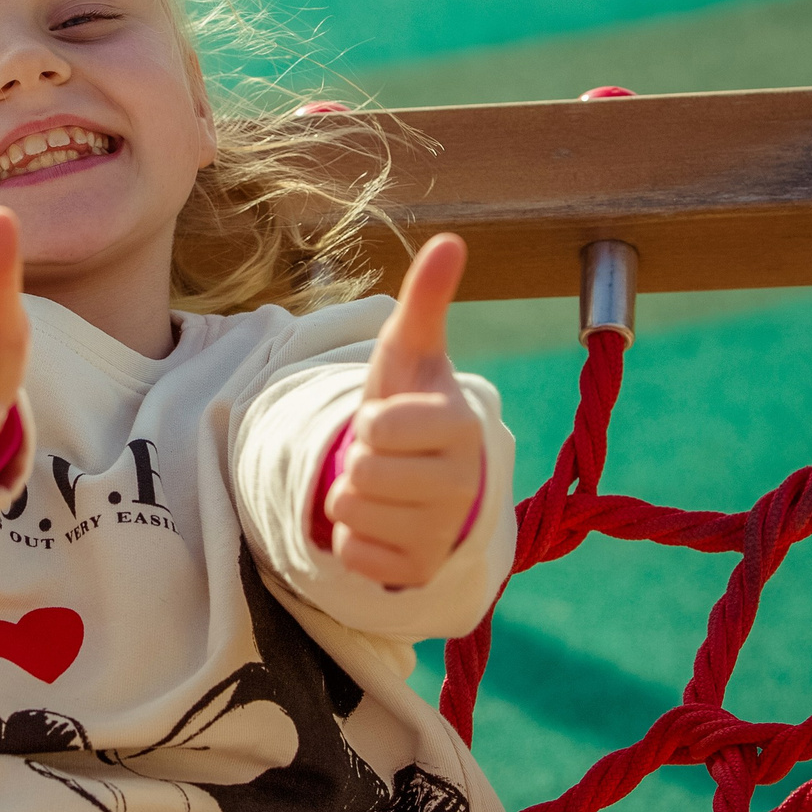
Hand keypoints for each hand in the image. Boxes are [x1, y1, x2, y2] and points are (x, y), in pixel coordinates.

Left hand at [325, 234, 485, 587]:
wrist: (419, 474)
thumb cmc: (409, 405)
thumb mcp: (409, 351)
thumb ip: (427, 298)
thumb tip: (450, 240)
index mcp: (460, 428)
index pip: (376, 427)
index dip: (368, 420)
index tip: (391, 422)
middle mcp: (462, 486)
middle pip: (360, 476)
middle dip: (355, 462)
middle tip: (383, 457)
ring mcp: (442, 534)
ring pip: (349, 515)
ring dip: (349, 499)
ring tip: (381, 486)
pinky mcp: (416, 571)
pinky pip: (351, 554)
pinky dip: (351, 539)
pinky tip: (380, 523)